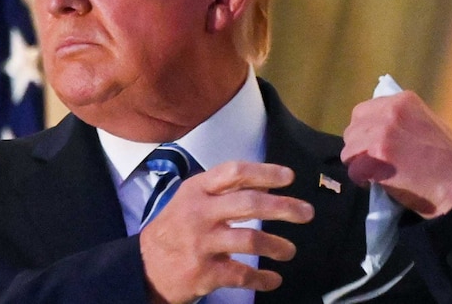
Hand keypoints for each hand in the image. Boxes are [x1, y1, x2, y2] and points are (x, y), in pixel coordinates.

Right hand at [139, 161, 313, 303]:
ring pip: (250, 240)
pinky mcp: (203, 273)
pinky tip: (274, 280)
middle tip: (307, 213)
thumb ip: (224, 191)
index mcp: (197, 190)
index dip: (265, 172)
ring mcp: (201, 244)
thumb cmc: (175, 228)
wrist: (144, 267)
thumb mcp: (192, 200)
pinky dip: (263, 279)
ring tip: (289, 251)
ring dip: (277, 246)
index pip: (235, 172)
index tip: (289, 177)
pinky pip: (242, 275)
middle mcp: (199, 213)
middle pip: (249, 204)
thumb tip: (266, 184)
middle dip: (284, 207)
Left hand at [341, 91, 451, 218]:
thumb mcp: (426, 122)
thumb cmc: (447, 159)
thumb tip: (375, 126)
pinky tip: (374, 183)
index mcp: (403, 100)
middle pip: (353, 128)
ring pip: (349, 149)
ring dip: (358, 163)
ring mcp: (381, 133)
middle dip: (359, 146)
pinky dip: (360, 179)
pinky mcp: (376, 157)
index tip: (373, 145)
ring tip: (374, 173)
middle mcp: (390, 111)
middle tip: (372, 161)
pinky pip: (353, 169)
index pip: (364, 111)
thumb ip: (400, 120)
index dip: (365, 131)